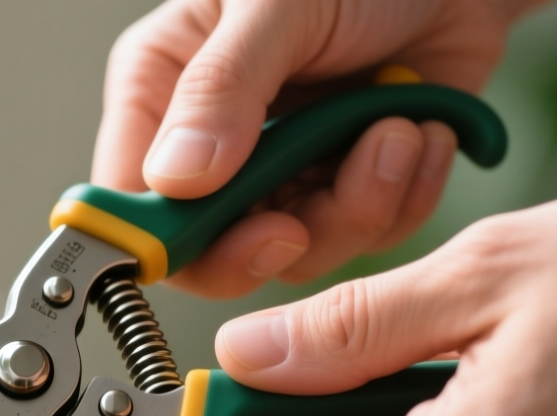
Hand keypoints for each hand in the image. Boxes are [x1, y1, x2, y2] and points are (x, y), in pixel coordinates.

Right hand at [92, 0, 539, 296]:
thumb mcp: (278, 4)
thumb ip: (222, 86)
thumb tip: (175, 177)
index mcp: (162, 88)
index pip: (133, 200)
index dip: (167, 241)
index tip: (223, 243)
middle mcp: (212, 139)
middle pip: (212, 247)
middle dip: (276, 239)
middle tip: (306, 222)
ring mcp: (282, 166)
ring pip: (296, 250)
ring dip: (358, 206)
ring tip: (398, 133)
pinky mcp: (347, 180)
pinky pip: (364, 233)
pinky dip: (404, 195)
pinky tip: (423, 134)